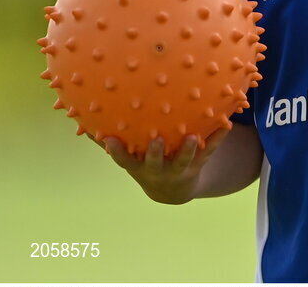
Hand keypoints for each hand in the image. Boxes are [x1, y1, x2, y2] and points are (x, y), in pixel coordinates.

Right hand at [88, 129, 229, 204]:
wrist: (173, 190)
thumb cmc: (145, 164)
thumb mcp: (127, 158)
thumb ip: (106, 140)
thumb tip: (81, 118)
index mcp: (138, 166)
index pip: (124, 160)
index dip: (117, 152)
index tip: (110, 140)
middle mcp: (158, 170)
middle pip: (155, 163)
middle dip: (155, 153)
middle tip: (157, 140)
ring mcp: (179, 169)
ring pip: (184, 160)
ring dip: (188, 149)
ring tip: (192, 136)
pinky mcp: (198, 165)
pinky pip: (210, 151)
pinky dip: (217, 139)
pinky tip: (226, 124)